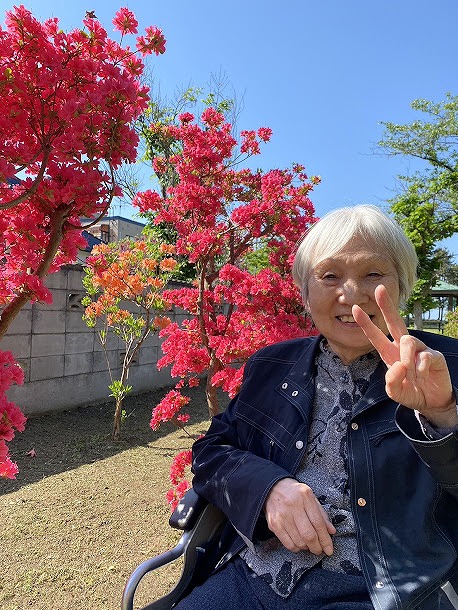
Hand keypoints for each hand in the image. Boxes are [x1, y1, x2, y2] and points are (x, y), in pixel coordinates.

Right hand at [264, 478, 335, 554]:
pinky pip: (288, 543)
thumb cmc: (294, 493)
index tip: (329, 549)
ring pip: (299, 541)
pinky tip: (298, 543)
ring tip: (309, 544)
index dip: (325, 539)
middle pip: (308, 534)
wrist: (272, 488)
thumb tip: (331, 531)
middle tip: (319, 550)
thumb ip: (321, 514)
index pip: (318, 522)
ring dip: (307, 547)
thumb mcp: (311, 497)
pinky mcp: (274, 524)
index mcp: (305, 496)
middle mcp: (293, 505)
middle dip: (317, 547)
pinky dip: (296, 548)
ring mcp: (282, 515)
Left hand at [352, 285, 457, 427]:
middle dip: (386, 305)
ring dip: (407, 359)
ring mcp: (419, 349)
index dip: (366, 323)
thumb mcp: (395, 392)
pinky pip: (425, 355)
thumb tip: (398, 365)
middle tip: (379, 289)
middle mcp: (403, 347)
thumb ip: (392, 381)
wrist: (431, 402)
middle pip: (395, 322)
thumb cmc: (411, 392)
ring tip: (411, 375)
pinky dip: (421, 368)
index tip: (355, 308)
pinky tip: (422, 375)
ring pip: (408, 341)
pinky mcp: (435, 355)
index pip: (376, 336)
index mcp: (390, 353)